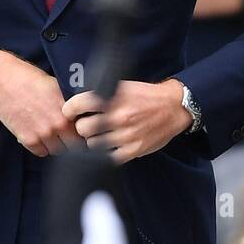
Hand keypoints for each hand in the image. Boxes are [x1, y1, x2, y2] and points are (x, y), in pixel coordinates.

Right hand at [0, 49, 79, 156]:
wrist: (4, 81)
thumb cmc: (30, 80)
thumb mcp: (57, 87)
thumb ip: (70, 105)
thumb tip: (80, 115)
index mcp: (68, 110)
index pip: (84, 132)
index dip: (82, 133)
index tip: (78, 131)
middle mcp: (58, 124)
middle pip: (74, 146)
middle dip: (71, 142)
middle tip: (65, 136)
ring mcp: (42, 133)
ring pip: (57, 151)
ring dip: (55, 145)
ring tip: (50, 135)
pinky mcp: (27, 139)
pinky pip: (41, 153)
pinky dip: (40, 147)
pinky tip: (38, 136)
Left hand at [63, 79, 192, 163]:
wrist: (173, 107)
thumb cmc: (146, 96)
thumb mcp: (123, 86)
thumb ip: (101, 93)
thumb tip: (77, 104)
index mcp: (113, 97)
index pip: (78, 105)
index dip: (70, 110)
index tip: (70, 113)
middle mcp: (118, 116)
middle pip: (82, 128)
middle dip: (83, 126)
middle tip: (88, 124)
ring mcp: (125, 135)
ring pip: (92, 144)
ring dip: (94, 140)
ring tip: (102, 134)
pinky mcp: (133, 149)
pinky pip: (107, 157)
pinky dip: (105, 152)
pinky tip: (110, 144)